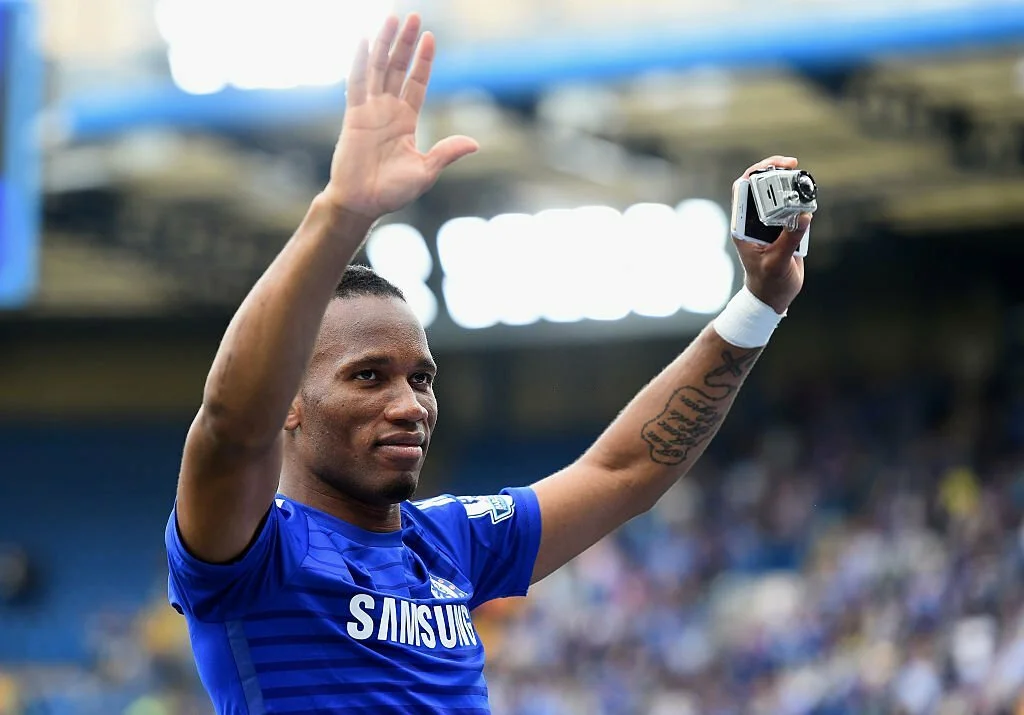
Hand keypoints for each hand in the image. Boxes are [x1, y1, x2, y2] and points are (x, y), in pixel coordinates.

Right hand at [322, 14, 478, 218]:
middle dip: (405, 43)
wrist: (363, 204)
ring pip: (378, 69)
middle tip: (413, 16)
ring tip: (392, 18)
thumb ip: (446, 153)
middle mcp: (387, 111)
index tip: (430, 37)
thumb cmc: (392, 192)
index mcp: (405, 121)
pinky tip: (365, 40)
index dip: (422, 61)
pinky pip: (356, 84)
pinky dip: (360, 62)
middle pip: (397, 68)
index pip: (416, 83)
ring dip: (385, 44)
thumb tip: (474, 144)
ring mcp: (369, 111)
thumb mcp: (426, 171)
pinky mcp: (353, 117)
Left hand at [733, 156, 811, 313]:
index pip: (743, 190)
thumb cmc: (769, 283)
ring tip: (803, 181)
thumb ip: (789, 240)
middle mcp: (754, 221)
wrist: (774, 297)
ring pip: (778, 195)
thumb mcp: (778, 263)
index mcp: (743, 227)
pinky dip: (801, 200)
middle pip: (761, 186)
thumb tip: (804, 217)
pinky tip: (809, 198)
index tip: (773, 167)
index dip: (755, 173)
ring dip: (791, 185)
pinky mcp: (784, 228)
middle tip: (793, 165)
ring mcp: (769, 223)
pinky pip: (792, 208)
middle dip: (775, 171)